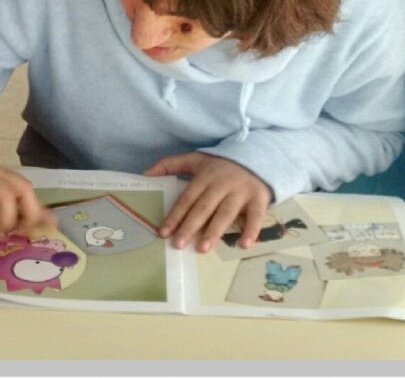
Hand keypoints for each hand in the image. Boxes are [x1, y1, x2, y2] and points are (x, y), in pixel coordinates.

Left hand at [144, 152, 271, 252]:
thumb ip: (170, 164)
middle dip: (190, 226)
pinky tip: (243, 245)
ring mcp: (241, 191)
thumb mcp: (196, 159)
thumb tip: (145, 173)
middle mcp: (222, 184)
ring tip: (203, 248)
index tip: (163, 232)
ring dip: (215, 231)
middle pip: (203, 207)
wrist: (258, 157)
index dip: (174, 215)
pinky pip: (256, 216)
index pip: (187, 198)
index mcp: (205, 176)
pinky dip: (251, 230)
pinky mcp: (259, 197)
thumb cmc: (222, 164)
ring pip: (226, 213)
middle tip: (178, 244)